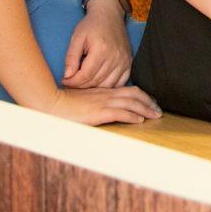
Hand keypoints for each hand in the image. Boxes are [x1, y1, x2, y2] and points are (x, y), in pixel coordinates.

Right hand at [44, 84, 161, 125]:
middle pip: (134, 94)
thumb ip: (95, 101)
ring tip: (155, 116)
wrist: (52, 103)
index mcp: (103, 91)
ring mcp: (103, 103)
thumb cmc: (65, 103)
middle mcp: (106, 94)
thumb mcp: (84, 100)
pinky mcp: (99, 112)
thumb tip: (104, 108)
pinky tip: (139, 121)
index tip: (151, 102)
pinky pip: (120, 113)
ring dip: (145, 110)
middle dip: (149, 102)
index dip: (142, 96)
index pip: (128, 90)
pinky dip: (132, 116)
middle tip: (158, 110)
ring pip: (131, 103)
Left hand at [62, 0, 133, 88]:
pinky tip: (98, 82)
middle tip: (71, 83)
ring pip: (107, 85)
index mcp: (101, 49)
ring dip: (93, 88)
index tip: (64, 80)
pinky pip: (120, 83)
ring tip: (83, 83)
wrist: (109, 15)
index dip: (72, 82)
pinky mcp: (129, 63)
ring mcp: (124, 61)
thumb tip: (67, 76)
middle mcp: (115, 57)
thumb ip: (71, 57)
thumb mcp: (77, 38)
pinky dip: (108, 86)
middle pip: (95, 82)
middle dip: (80, 86)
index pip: (85, 76)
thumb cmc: (91, 25)